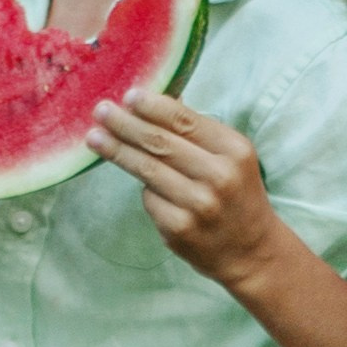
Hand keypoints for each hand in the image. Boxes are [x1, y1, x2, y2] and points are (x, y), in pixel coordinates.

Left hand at [86, 90, 281, 287]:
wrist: (252, 250)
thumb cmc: (237, 195)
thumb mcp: (232, 157)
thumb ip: (198, 132)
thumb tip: (156, 100)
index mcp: (234, 150)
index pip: (185, 120)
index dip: (152, 106)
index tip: (129, 95)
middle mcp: (219, 176)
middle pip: (160, 142)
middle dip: (125, 124)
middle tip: (101, 110)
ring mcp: (198, 204)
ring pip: (147, 169)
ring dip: (116, 151)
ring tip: (94, 138)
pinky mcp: (179, 228)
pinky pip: (149, 199)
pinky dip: (145, 190)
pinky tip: (143, 185)